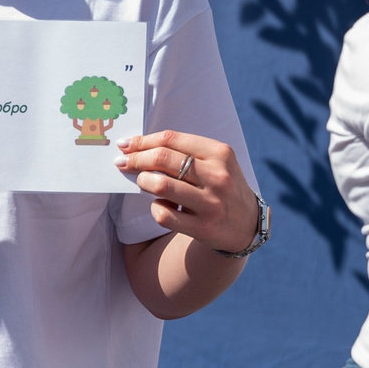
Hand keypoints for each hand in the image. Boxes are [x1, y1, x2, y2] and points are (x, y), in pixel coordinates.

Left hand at [115, 130, 256, 254]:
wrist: (246, 224)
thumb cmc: (220, 186)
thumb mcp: (214, 162)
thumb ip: (183, 152)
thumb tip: (138, 147)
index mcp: (220, 153)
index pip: (171, 139)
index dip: (142, 141)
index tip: (125, 144)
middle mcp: (217, 176)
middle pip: (163, 159)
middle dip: (136, 159)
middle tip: (121, 162)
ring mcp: (211, 203)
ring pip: (161, 185)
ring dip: (144, 181)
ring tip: (143, 182)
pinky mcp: (202, 228)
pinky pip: (163, 215)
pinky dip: (155, 208)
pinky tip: (160, 206)